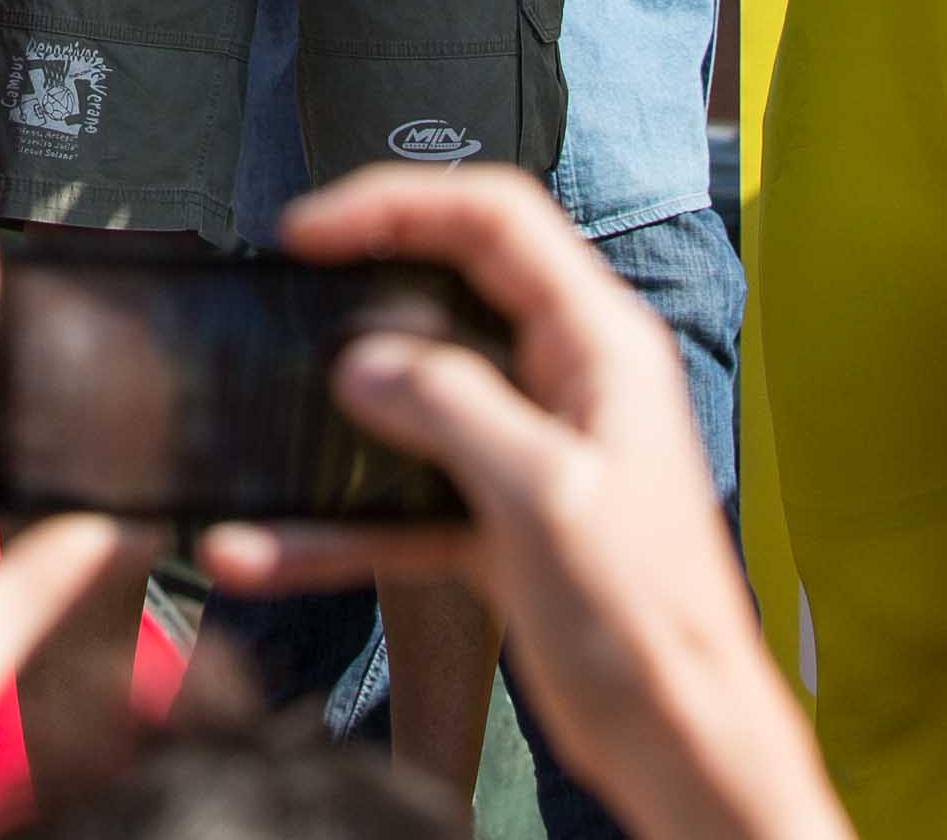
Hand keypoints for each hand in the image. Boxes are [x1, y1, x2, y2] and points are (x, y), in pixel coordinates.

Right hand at [202, 164, 849, 839]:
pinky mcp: (500, 518)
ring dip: (335, 419)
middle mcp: (567, 381)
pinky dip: (339, 518)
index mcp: (600, 347)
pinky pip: (402, 495)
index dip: (398, 205)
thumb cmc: (652, 623)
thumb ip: (455, 411)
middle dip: (361, 284)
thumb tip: (365, 363)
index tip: (313, 228)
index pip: (496, 221)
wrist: (682, 741)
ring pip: (414, 399)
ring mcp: (530, 449)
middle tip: (286, 288)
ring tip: (264, 417)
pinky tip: (273, 547)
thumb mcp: (547, 497)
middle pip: (450, 290)